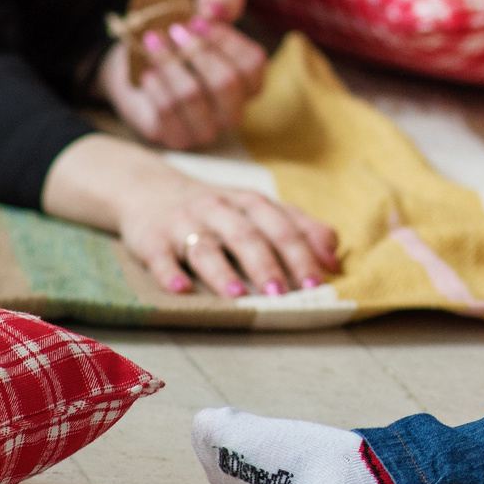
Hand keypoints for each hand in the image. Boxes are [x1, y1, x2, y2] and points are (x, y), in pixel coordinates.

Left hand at [98, 0, 266, 149]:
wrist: (137, 66)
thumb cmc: (177, 39)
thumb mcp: (199, 11)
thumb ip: (220, 0)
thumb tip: (220, 3)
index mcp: (249, 82)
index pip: (253, 63)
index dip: (226, 38)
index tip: (198, 18)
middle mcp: (233, 110)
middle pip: (226, 82)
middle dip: (196, 50)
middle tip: (174, 29)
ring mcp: (206, 129)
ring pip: (192, 96)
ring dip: (169, 62)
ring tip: (152, 41)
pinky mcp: (177, 138)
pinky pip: (166, 111)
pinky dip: (155, 84)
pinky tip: (148, 73)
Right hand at [116, 170, 339, 298]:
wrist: (149, 189)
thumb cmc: (219, 210)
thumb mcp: (260, 211)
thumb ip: (301, 229)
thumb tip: (335, 260)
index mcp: (251, 203)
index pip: (282, 226)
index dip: (301, 254)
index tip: (318, 282)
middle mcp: (219, 209)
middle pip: (247, 235)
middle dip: (267, 264)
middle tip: (284, 293)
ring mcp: (184, 222)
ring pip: (205, 246)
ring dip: (222, 271)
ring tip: (239, 294)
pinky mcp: (151, 238)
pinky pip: (159, 256)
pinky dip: (168, 273)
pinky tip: (179, 290)